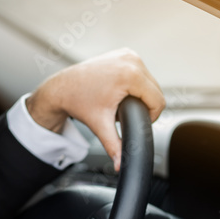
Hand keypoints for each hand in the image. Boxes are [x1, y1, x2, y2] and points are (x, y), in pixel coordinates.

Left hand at [26, 48, 163, 170]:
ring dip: (140, 94)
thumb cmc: (78, 102)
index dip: (150, 116)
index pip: (158, 100)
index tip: (133, 120)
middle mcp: (131, 60)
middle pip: (155, 90)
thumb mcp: (100, 125)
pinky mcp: (126, 53)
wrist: (62, 88)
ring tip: (119, 101)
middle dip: (143, 105)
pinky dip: (135, 83)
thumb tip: (120, 165)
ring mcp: (128, 54)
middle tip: (122, 112)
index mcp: (130, 74)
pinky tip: (119, 90)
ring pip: (150, 81)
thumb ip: (114, 146)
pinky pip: (141, 72)